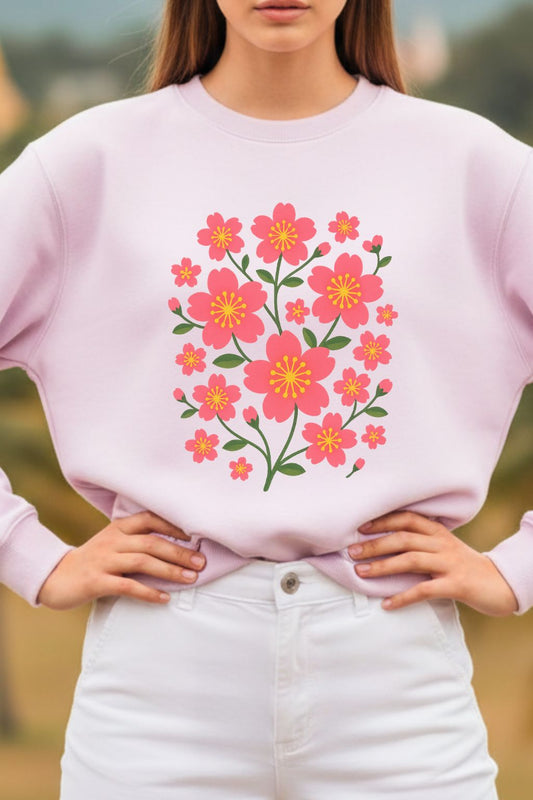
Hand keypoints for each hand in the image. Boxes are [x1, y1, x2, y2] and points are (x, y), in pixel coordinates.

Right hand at [36, 511, 205, 610]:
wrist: (55, 577)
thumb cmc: (93, 561)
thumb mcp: (113, 543)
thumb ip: (137, 541)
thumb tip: (175, 547)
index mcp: (118, 528)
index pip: (149, 519)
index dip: (173, 526)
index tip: (194, 536)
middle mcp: (112, 541)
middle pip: (151, 543)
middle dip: (179, 552)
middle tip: (200, 562)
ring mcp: (104, 560)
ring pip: (142, 562)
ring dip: (169, 570)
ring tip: (190, 578)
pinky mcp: (96, 581)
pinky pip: (127, 586)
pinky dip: (148, 592)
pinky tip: (164, 598)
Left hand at [348, 510, 518, 616]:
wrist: (499, 584)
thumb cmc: (463, 566)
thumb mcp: (443, 547)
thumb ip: (420, 542)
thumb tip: (383, 543)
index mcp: (438, 532)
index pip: (407, 519)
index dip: (383, 521)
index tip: (360, 527)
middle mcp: (442, 544)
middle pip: (403, 538)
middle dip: (375, 544)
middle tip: (352, 551)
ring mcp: (449, 563)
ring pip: (410, 560)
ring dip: (382, 566)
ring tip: (361, 572)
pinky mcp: (456, 585)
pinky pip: (424, 590)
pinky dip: (403, 597)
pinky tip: (387, 604)